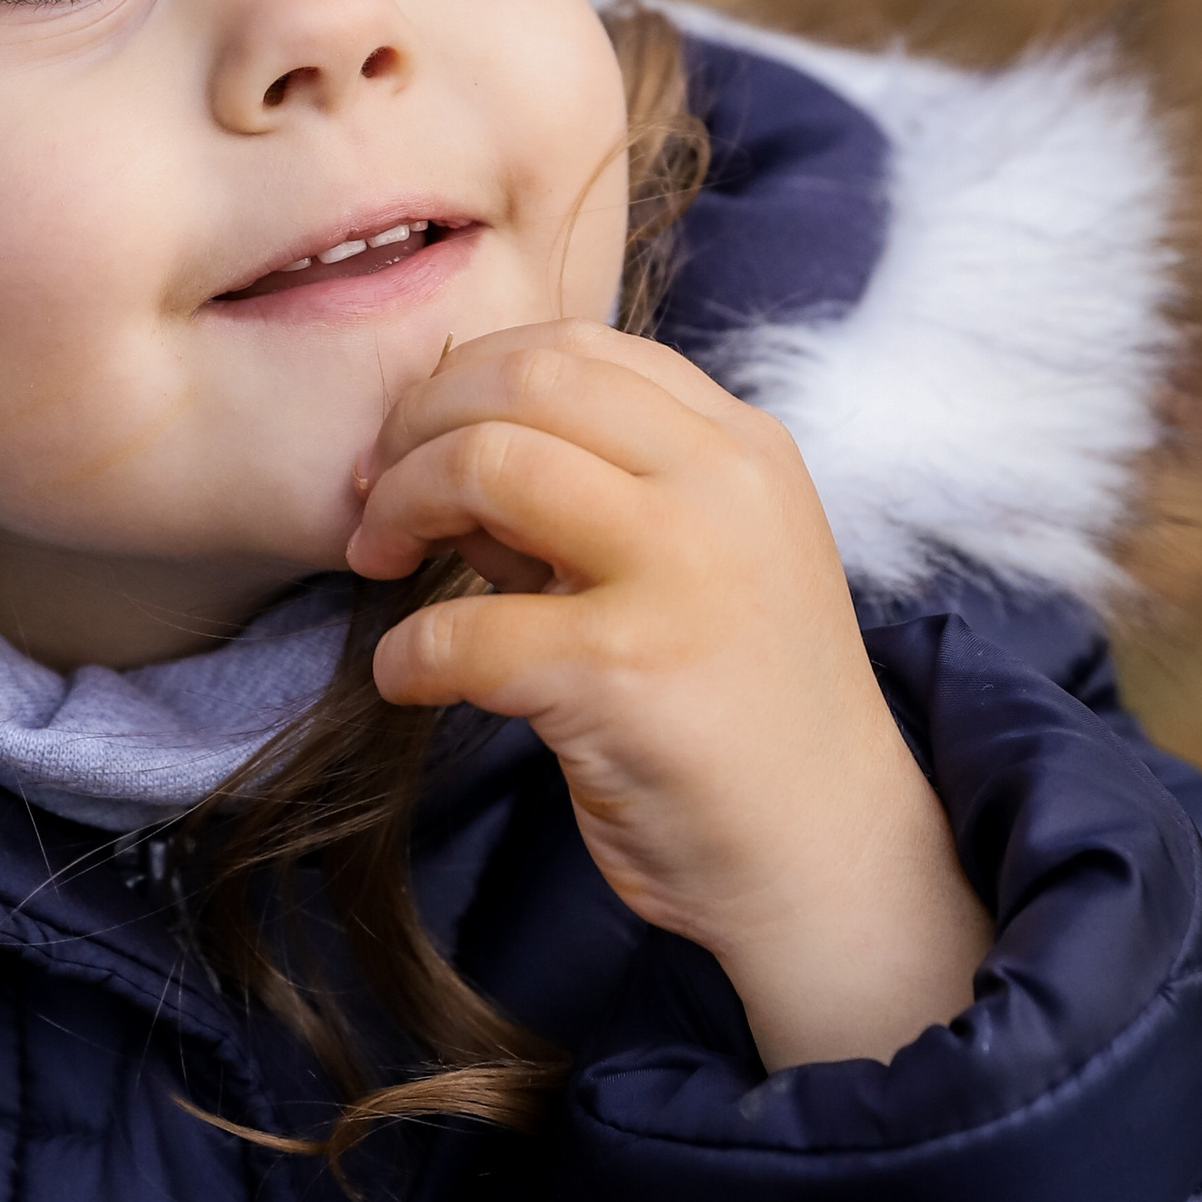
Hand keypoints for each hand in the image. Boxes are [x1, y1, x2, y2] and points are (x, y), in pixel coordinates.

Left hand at [347, 322, 992, 1068]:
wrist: (827, 856)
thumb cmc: (738, 708)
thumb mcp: (692, 562)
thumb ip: (587, 495)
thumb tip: (440, 455)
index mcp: (740, 446)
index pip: (577, 346)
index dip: (467, 378)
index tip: (416, 438)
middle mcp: (723, 486)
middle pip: (525, 379)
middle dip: (418, 424)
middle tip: (374, 494)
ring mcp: (682, 573)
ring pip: (488, 464)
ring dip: (400, 508)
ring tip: (380, 564)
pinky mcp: (627, 671)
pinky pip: (465, 628)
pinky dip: (408, 650)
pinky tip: (406, 675)